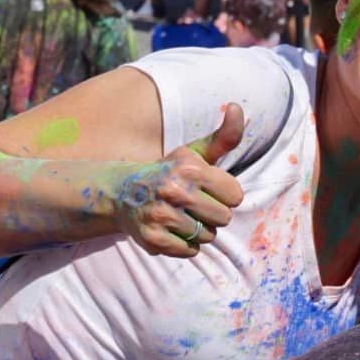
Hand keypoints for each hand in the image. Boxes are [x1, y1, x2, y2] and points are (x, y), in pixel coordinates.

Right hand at [111, 104, 245, 257]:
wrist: (122, 194)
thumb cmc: (170, 173)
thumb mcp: (195, 154)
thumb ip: (223, 137)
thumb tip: (236, 107)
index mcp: (189, 168)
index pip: (236, 196)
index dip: (224, 195)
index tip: (206, 189)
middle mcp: (174, 190)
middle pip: (224, 218)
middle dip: (212, 214)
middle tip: (191, 205)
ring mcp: (162, 216)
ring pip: (208, 236)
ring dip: (198, 230)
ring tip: (179, 216)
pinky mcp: (153, 239)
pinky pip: (191, 251)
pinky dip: (184, 245)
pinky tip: (169, 230)